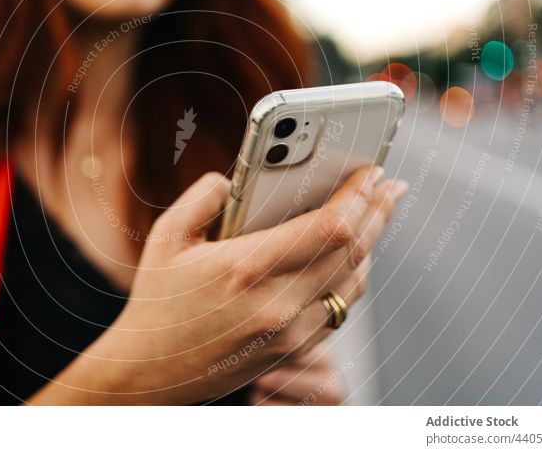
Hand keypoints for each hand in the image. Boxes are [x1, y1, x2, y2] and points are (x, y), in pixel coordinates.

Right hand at [30, 166, 407, 404]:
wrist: (151, 369)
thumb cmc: (158, 301)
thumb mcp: (167, 236)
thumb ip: (204, 195)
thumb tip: (236, 178)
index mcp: (246, 268)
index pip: (329, 227)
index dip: (359, 195)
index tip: (372, 171)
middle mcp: (277, 304)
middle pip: (352, 252)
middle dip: (378, 212)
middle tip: (390, 187)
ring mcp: (289, 332)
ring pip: (353, 282)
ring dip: (371, 245)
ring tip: (375, 216)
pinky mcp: (292, 349)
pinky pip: (339, 309)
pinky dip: (353, 277)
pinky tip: (351, 257)